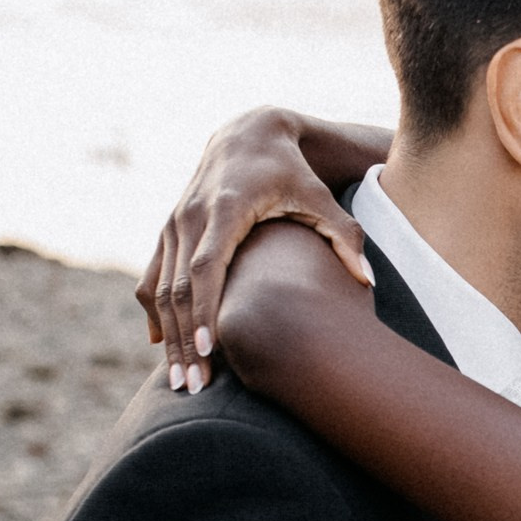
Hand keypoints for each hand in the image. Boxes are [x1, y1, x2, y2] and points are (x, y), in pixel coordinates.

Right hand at [140, 107, 379, 392]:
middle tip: (194, 386)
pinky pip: (152, 278)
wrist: (248, 134)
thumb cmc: (291, 172)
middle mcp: (191, 216)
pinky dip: (154, 313)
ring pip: (159, 289)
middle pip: (178, 288)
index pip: (208, 267)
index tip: (209, 351)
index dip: (205, 310)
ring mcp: (174, 224)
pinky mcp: (167, 231)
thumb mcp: (321, 197)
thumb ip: (345, 237)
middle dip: (184, 340)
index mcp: (225, 209)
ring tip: (181, 380)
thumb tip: (368, 280)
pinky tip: (162, 346)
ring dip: (167, 336)